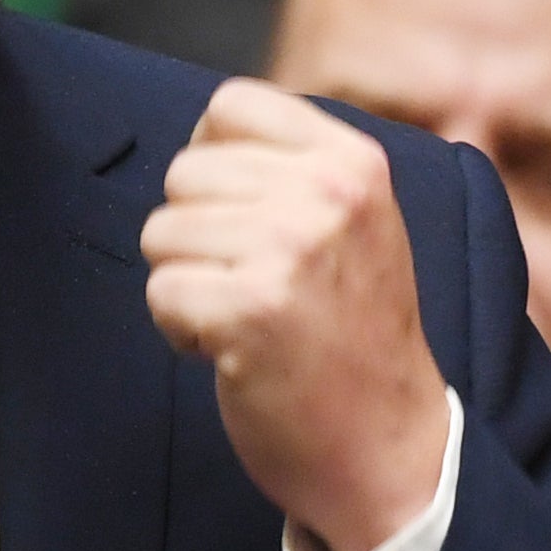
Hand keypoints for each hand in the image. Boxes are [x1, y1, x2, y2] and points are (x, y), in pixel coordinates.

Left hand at [144, 80, 449, 550]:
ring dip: (186, 283)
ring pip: (161, 232)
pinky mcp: (251, 309)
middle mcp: (327, 193)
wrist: (390, 447)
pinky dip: (180, 330)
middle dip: (195, 234)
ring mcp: (289, 249)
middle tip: (251, 285)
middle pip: (184, 172)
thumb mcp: (356, 224)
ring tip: (244, 319)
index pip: (232, 104)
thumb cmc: (355, 337)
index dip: (212, 160)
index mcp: (354, 161)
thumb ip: (296, 169)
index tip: (239, 215)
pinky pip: (160, 292)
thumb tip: (204, 134)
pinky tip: (231, 352)